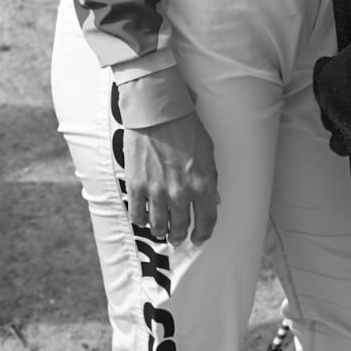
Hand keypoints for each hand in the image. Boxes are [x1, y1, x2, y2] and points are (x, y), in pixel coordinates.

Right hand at [124, 112, 218, 246]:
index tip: (198, 238)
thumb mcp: (208, 151)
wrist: (157, 112)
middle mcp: (180, 193)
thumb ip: (211, 179)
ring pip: (158, 226)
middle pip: (181, 228)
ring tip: (161, 230)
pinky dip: (141, 220)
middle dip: (180, 236)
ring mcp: (157, 191)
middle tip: (177, 237)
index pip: (207, 221)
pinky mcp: (137, 186)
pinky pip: (137, 215)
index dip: (203, 234)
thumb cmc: (185, 128)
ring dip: (160, 231)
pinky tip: (144, 217)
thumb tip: (213, 200)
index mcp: (202, 184)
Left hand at [313, 24, 350, 154]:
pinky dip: (346, 142)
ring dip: (342, 118)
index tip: (347, 72)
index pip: (322, 74)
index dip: (336, 72)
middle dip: (339, 97)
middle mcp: (326, 101)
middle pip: (326, 101)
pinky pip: (341, 146)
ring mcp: (339, 120)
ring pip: (332, 123)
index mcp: (324, 77)